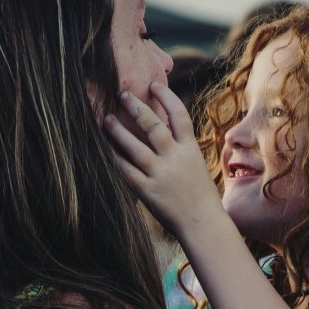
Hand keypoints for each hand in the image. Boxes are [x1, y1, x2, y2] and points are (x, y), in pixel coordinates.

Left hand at [104, 83, 224, 237]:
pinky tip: (105, 147)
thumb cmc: (199, 193)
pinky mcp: (148, 191)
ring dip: (119, 131)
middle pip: (154, 126)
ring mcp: (161, 175)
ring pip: (135, 147)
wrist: (203, 224)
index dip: (166, 97)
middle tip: (122, 94)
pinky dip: (115, 158)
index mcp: (190, 149)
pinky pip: (127, 171)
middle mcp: (176, 159)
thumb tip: (163, 124)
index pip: (179, 115)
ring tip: (106, 119)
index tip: (153, 84)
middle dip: (136, 108)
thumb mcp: (195, 163)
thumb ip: (180, 146)